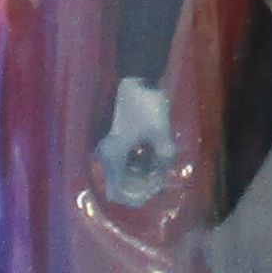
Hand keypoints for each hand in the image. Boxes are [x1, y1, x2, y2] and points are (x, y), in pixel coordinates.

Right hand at [93, 78, 182, 208]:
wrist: (138, 75)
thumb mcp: (161, 133)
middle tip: (162, 176)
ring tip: (161, 165)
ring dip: (142, 172)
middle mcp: (107, 154)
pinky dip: (139, 161)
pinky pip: (126, 159)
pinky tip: (154, 154)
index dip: (136, 197)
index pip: (117, 193)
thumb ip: (164, 158)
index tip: (155, 188)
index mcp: (113, 156)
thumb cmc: (147, 105)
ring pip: (124, 171)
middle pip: (120, 184)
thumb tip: (165, 173)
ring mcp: (110, 145)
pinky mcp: (116, 138)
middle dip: (142, 184)